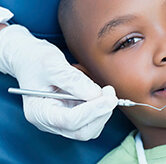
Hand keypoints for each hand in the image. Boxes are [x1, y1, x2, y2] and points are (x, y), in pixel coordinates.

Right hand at [0, 25, 117, 139]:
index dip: (93, 110)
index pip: (70, 120)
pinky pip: (91, 120)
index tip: (110, 98)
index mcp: (39, 111)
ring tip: (105, 91)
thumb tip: (96, 94)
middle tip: (110, 93)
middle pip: (82, 131)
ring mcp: (61, 120)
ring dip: (102, 112)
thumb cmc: (36, 60)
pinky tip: (99, 94)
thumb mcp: (51, 63)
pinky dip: (100, 109)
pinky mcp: (71, 114)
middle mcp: (49, 121)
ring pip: (89, 128)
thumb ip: (72, 80)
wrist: (30, 59)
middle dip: (101, 113)